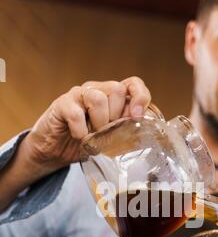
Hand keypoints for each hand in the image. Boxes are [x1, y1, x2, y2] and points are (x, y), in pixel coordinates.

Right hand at [23, 77, 150, 172]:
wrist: (54, 151)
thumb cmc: (85, 144)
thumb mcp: (111, 140)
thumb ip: (126, 132)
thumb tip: (145, 135)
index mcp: (112, 98)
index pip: (133, 84)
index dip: (140, 97)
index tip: (137, 117)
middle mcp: (96, 90)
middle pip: (117, 90)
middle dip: (115, 117)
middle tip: (106, 133)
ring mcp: (78, 95)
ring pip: (97, 99)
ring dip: (98, 123)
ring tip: (92, 136)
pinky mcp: (61, 104)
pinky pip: (76, 113)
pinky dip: (80, 130)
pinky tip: (79, 137)